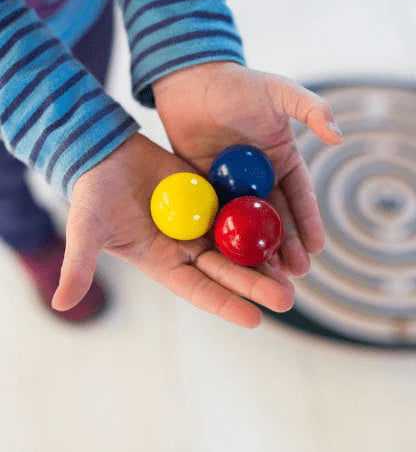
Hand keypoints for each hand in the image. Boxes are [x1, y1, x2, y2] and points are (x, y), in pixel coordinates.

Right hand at [51, 133, 293, 327]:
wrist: (106, 152)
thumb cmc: (93, 191)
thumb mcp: (87, 228)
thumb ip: (80, 263)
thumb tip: (62, 304)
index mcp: (163, 263)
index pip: (199, 290)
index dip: (226, 304)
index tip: (255, 320)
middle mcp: (186, 248)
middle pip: (227, 271)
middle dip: (256, 285)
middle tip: (287, 298)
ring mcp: (201, 223)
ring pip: (238, 244)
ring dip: (265, 257)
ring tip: (294, 270)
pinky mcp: (210, 198)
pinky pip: (238, 211)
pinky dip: (258, 220)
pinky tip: (284, 227)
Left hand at [153, 62, 341, 276]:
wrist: (190, 80)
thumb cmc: (237, 84)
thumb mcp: (278, 92)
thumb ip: (310, 109)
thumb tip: (339, 136)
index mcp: (283, 160)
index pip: (301, 196)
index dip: (309, 221)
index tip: (317, 247)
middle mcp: (262, 178)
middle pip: (278, 217)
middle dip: (289, 245)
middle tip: (297, 273)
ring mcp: (234, 186)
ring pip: (250, 224)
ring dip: (260, 250)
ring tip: (269, 276)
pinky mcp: (208, 189)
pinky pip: (219, 216)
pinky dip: (227, 238)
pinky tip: (232, 260)